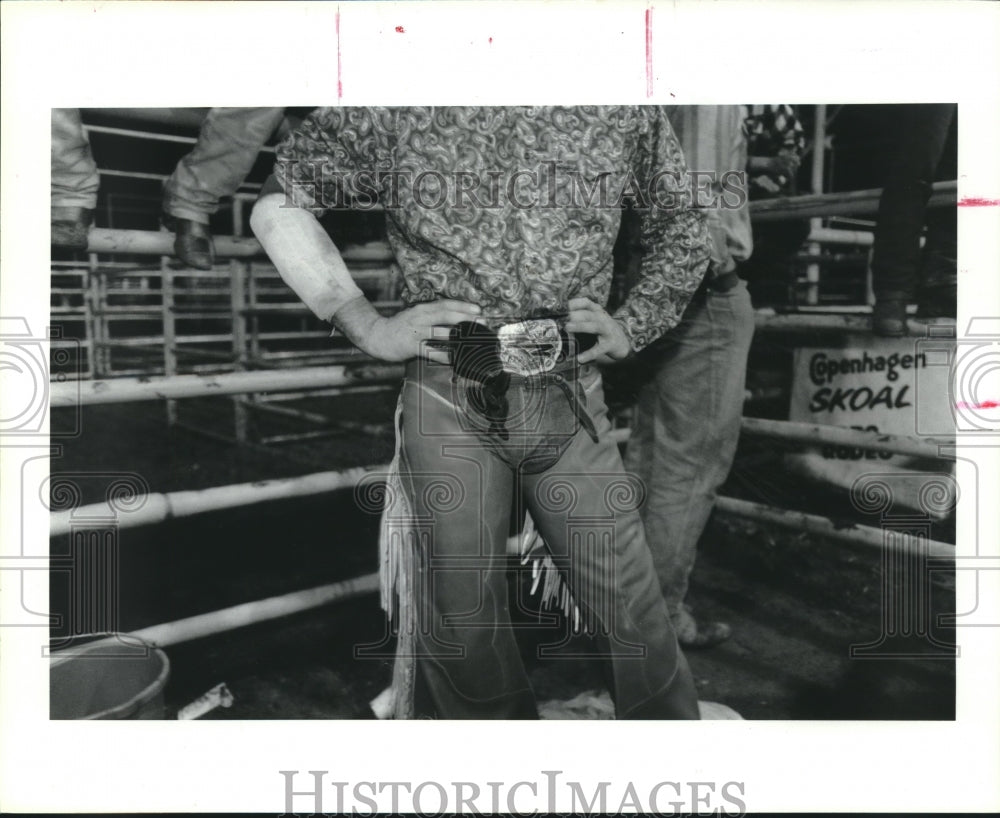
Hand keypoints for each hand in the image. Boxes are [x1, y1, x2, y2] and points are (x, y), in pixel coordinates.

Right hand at [338, 298, 482, 362]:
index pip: (445, 304)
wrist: (376, 335)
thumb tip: (455, 319)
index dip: (462, 306)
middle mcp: (420, 317)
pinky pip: (430, 351)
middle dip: (465, 318)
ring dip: (457, 336)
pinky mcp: (410, 346)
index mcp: (422, 309)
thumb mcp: (416, 316)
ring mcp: (415, 332)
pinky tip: (454, 359)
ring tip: (472, 339)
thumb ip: (433, 316)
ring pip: (439, 332)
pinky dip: (443, 355)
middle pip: (445, 315)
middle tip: (481, 321)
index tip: (478, 309)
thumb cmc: (400, 327)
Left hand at [565, 297, 630, 364]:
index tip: (561, 306)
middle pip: (588, 314)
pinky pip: (598, 349)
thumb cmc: (604, 330)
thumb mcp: (594, 320)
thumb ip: (581, 318)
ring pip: (594, 327)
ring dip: (581, 326)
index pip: (586, 303)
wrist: (622, 343)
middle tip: (561, 317)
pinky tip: (580, 358)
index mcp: (597, 312)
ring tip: (568, 327)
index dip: (573, 303)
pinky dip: (589, 354)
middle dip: (575, 314)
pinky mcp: (609, 344)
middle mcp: (602, 319)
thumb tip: (560, 320)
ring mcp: (607, 331)